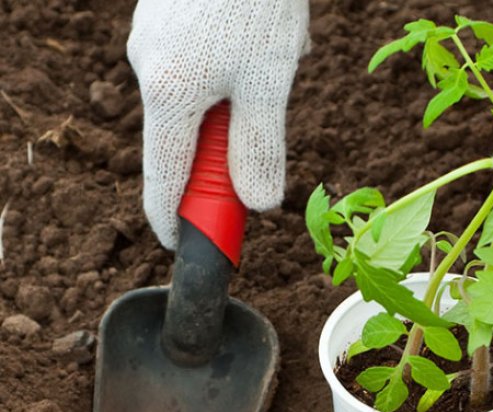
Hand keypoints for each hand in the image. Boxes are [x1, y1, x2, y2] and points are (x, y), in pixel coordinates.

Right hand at [128, 0, 309, 248]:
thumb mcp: (269, 81)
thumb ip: (260, 146)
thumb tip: (257, 202)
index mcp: (169, 94)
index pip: (164, 179)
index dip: (174, 219)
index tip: (184, 246)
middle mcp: (150, 70)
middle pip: (189, 139)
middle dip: (235, 138)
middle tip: (271, 113)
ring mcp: (154, 41)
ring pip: (207, 97)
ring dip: (248, 93)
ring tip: (280, 49)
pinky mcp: (168, 20)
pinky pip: (207, 63)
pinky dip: (242, 63)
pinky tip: (268, 31)